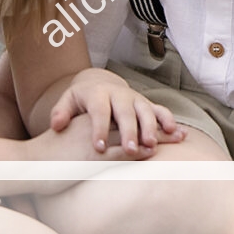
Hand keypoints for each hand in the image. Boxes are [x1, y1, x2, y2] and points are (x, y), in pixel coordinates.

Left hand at [46, 68, 185, 157]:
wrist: (101, 84)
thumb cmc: (82, 100)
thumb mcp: (68, 101)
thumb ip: (60, 112)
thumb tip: (56, 125)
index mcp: (98, 94)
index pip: (99, 111)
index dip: (99, 128)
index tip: (98, 147)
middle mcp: (119, 94)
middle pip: (125, 111)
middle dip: (129, 130)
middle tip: (130, 149)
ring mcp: (135, 99)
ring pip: (145, 111)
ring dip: (150, 127)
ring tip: (152, 145)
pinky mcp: (146, 104)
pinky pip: (160, 111)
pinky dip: (169, 121)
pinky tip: (178, 134)